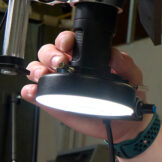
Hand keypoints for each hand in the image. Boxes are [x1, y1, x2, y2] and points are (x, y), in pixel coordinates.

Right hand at [20, 30, 147, 141]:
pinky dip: (30, 92)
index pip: (67, 42)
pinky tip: (35, 92)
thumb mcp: (131, 75)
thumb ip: (124, 62)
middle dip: (50, 54)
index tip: (67, 44)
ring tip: (45, 75)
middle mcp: (68, 69)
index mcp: (84, 58)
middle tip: (60, 62)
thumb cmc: (126, 95)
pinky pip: (36, 95)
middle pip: (48, 53)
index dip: (64, 39)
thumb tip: (114, 54)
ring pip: (37, 70)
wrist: (124, 122)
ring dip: (37, 70)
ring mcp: (59, 86)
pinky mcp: (54, 103)